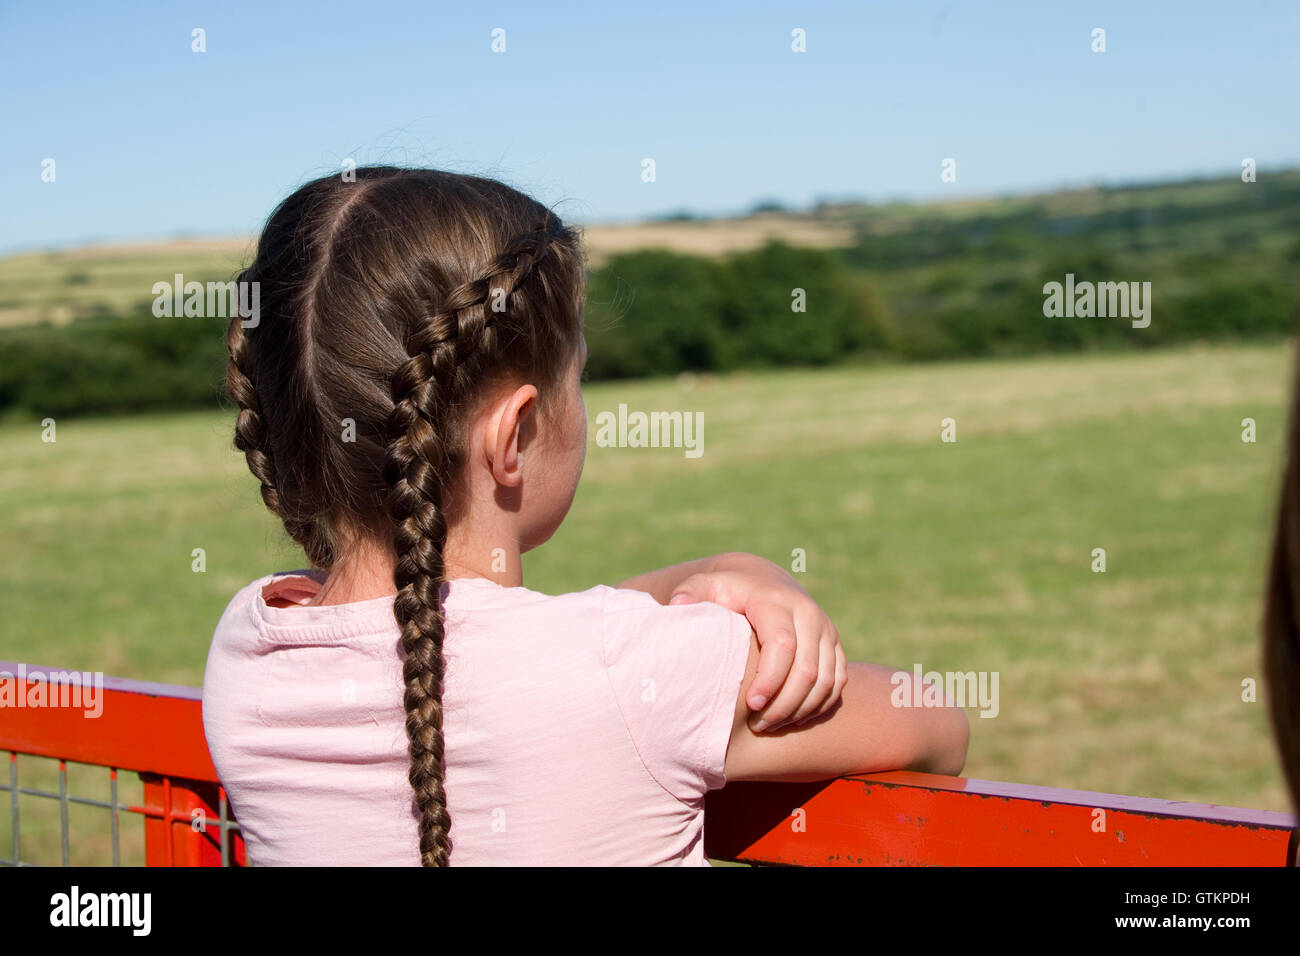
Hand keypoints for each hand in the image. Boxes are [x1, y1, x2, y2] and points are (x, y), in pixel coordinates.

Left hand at [668, 554, 847, 732]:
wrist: (761, 580)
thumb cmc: (726, 591)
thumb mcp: (705, 586)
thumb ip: (690, 594)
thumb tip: (677, 606)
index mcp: (776, 602)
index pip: (783, 646)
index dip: (770, 680)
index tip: (750, 704)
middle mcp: (808, 613)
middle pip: (807, 670)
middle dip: (784, 704)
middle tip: (758, 725)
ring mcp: (825, 629)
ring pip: (826, 680)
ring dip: (801, 710)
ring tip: (771, 725)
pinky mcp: (834, 644)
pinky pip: (838, 682)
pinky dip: (819, 705)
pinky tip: (793, 718)